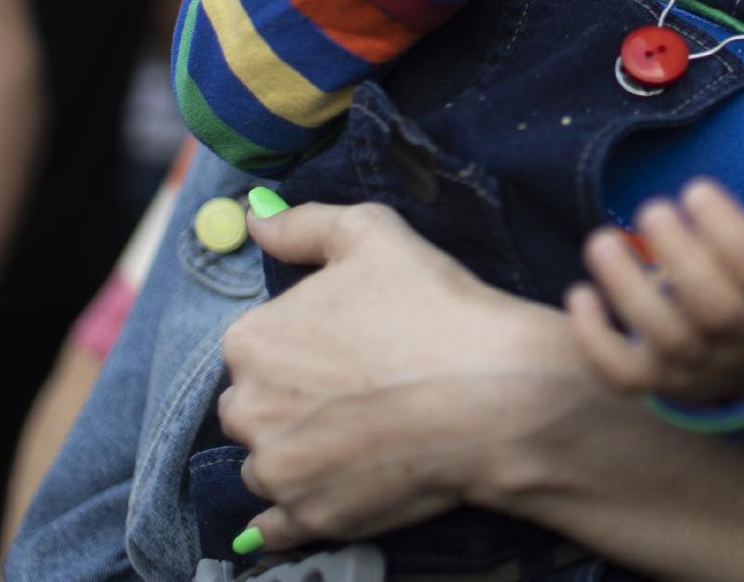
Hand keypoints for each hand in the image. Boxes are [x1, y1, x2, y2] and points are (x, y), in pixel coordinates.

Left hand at [221, 201, 596, 552]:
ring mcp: (278, 471)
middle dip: (291, 400)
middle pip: (253, 406)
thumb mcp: (373, 235)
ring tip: (364, 435)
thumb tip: (254, 217)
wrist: (495, 395)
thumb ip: (303, 225)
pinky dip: (293, 512)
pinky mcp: (309, 518)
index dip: (302, 343)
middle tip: (358, 390)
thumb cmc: (435, 309)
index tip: (348, 345)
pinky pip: (276, 525)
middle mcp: (248, 410)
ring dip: (298, 452)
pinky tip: (332, 489)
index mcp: (251, 340)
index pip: (255, 345)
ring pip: (268, 462)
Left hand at [567, 170, 743, 403]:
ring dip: (628, 289)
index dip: (726, 228)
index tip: (695, 190)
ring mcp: (703, 364)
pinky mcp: (661, 381)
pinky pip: (625, 377)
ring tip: (601, 241)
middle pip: (716, 310)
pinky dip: (595, 344)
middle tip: (652, 210)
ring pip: (668, 341)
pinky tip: (580, 295)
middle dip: (679, 257)